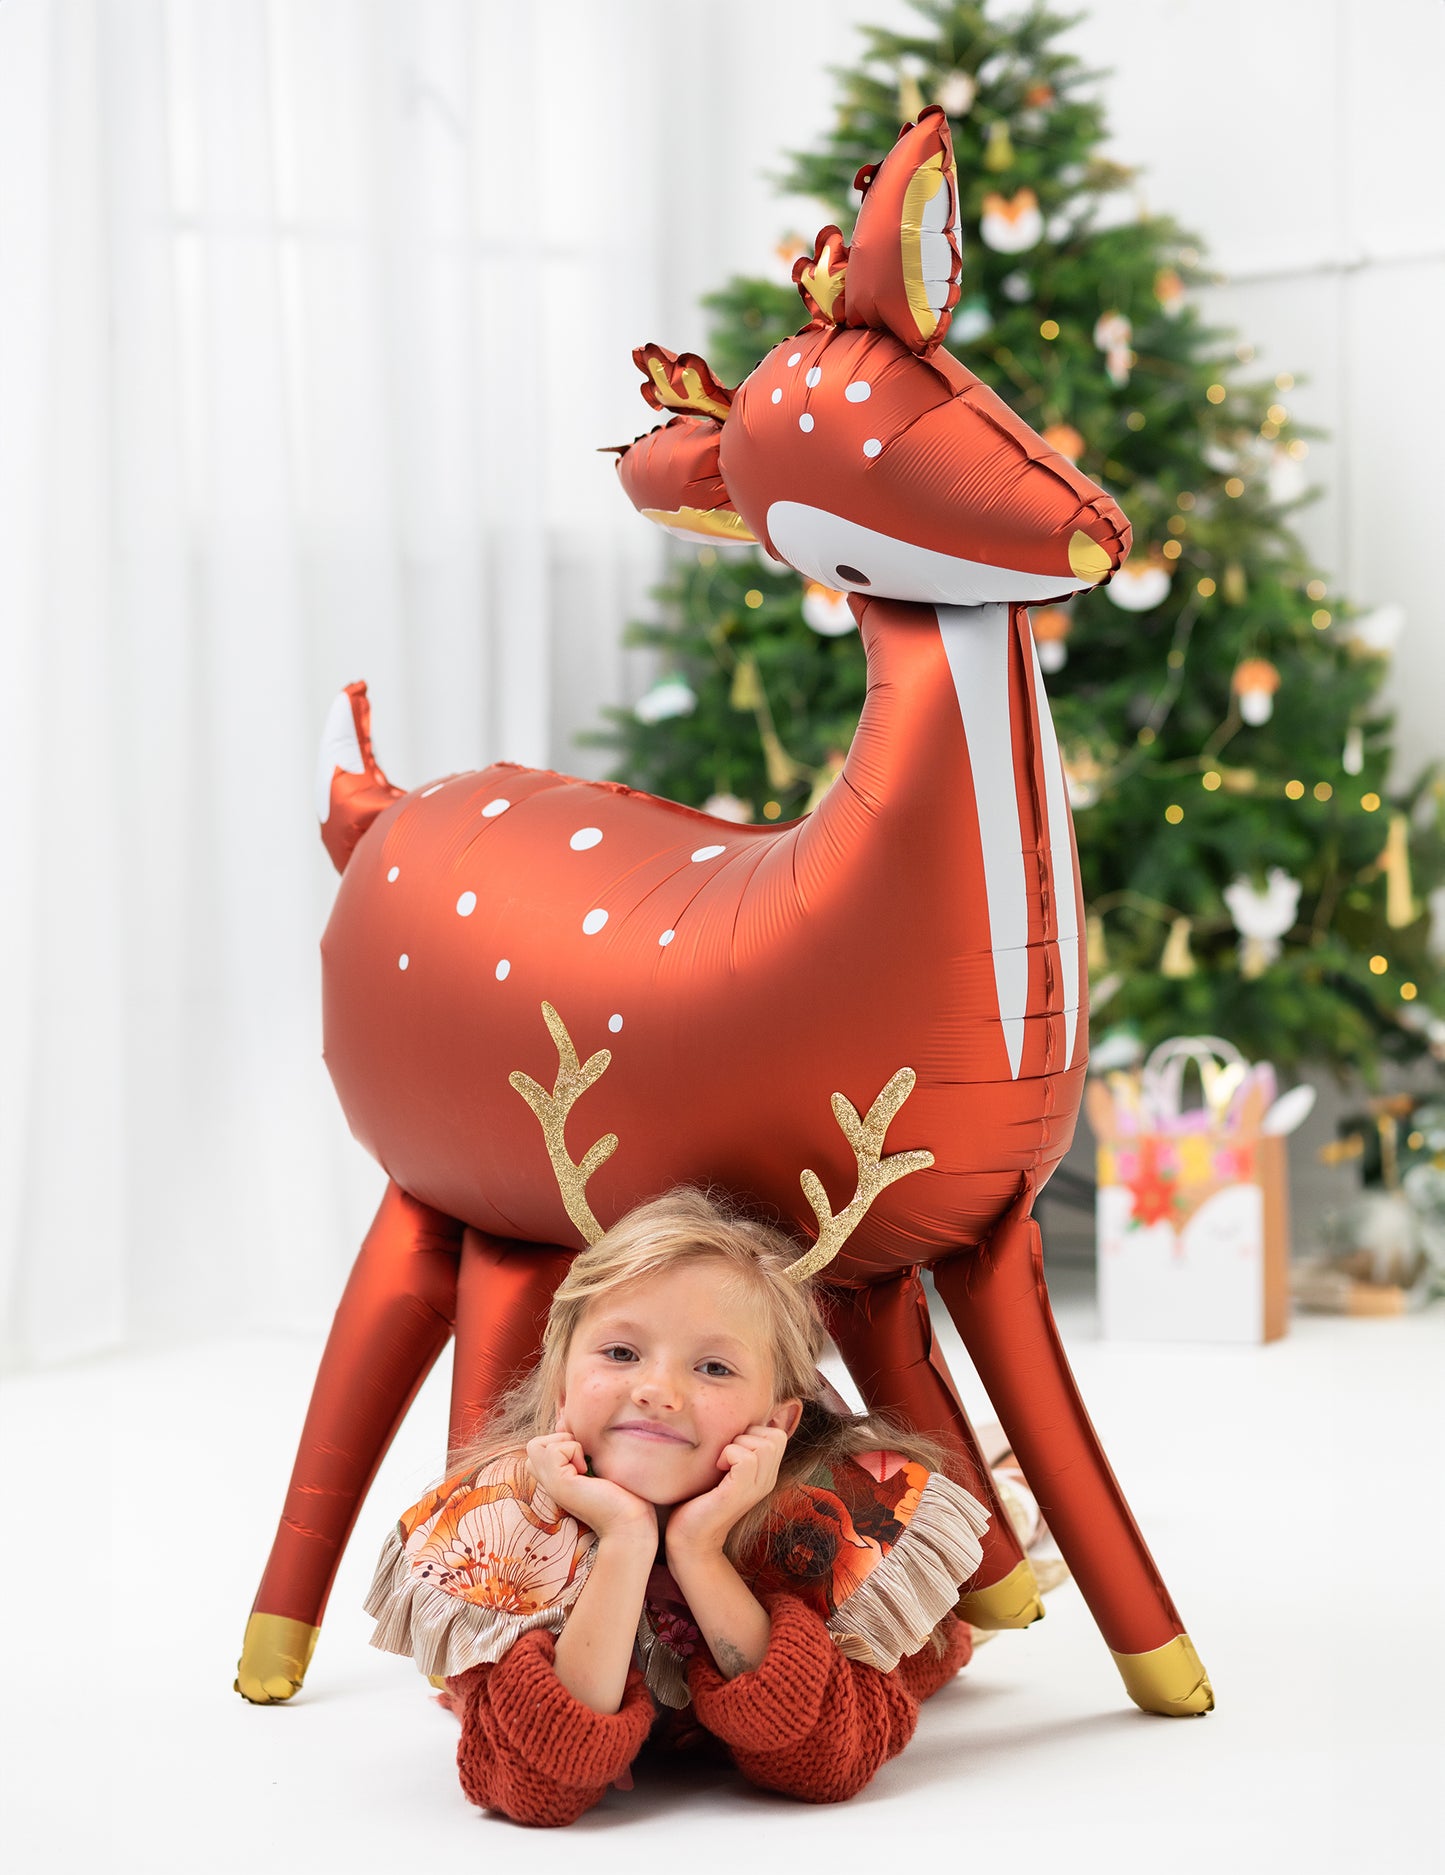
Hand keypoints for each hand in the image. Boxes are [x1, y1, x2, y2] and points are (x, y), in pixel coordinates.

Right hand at [525, 1425, 657, 1544]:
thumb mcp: (597, 1464)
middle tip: (582, 1458)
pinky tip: (586, 1469)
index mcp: (558, 1479)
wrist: (630, 1523)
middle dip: (558, 1440)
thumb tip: (564, 1421)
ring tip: (584, 1464)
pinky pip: (553, 1449)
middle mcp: (550, 1483)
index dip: (560, 1441)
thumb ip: (580, 1448)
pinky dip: (572, 1450)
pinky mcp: (559, 1484)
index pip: (539, 1449)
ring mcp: (551, 1485)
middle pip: (534, 1446)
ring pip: (536, 1445)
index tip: (584, 1456)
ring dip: (565, 1444)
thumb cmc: (624, 1495)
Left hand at [664, 1424, 789, 1562]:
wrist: (690, 1540)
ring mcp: (756, 1488)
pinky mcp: (739, 1493)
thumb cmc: (699, 1501)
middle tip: (726, 1454)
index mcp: (766, 1474)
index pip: (777, 1435)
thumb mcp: (725, 1470)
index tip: (731, 1448)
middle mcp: (767, 1481)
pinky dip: (729, 1454)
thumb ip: (736, 1450)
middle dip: (748, 1435)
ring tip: (721, 1463)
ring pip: (764, 1445)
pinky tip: (717, 1468)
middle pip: (776, 1437)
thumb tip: (733, 1421)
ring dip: (737, 1445)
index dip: (753, 1432)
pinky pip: (747, 1457)